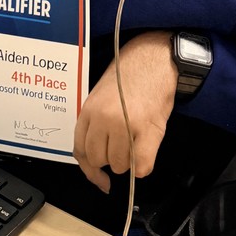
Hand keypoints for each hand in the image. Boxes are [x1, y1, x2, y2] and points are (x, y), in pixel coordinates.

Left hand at [73, 31, 177, 192]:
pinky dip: (144, 165)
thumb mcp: (101, 94)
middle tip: (122, 146)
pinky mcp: (149, 130)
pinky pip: (141, 166)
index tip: (99, 177)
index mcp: (90, 109)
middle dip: (110, 159)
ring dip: (128, 160)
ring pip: (120, 165)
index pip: (80, 150)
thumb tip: (95, 154)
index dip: (89, 168)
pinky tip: (146, 150)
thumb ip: (94, 122)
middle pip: (99, 160)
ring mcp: (126, 125)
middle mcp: (104, 119)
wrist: (155, 58)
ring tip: (136, 138)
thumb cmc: (130, 73)